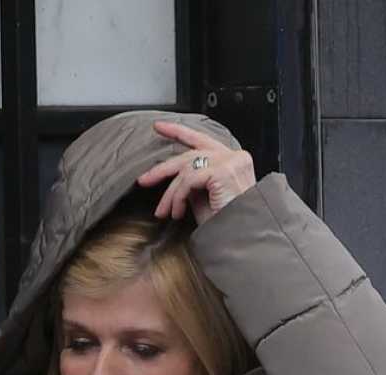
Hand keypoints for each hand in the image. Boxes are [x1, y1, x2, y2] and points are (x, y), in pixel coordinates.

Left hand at [138, 121, 256, 224]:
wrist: (242, 237)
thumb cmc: (227, 225)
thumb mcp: (206, 199)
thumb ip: (194, 184)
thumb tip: (177, 180)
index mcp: (231, 159)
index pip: (200, 139)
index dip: (178, 132)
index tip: (158, 127)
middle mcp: (233, 156)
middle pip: (189, 155)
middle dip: (162, 169)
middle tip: (143, 180)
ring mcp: (229, 161)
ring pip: (186, 169)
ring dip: (170, 193)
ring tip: (163, 212)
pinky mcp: (223, 171)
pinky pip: (189, 180)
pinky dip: (179, 196)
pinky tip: (178, 212)